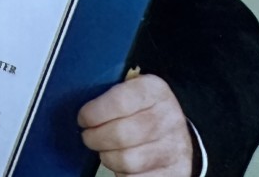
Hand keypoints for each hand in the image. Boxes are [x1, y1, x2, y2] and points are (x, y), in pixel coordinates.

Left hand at [77, 74, 192, 176]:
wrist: (176, 135)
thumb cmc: (142, 111)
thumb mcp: (131, 92)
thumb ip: (109, 95)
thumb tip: (82, 111)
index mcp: (155, 90)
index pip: (119, 101)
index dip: (93, 113)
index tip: (83, 119)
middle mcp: (168, 117)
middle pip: (120, 134)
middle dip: (95, 138)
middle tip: (88, 136)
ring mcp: (174, 147)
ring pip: (126, 160)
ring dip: (107, 157)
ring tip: (104, 150)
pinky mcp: (174, 172)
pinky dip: (121, 174)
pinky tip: (120, 164)